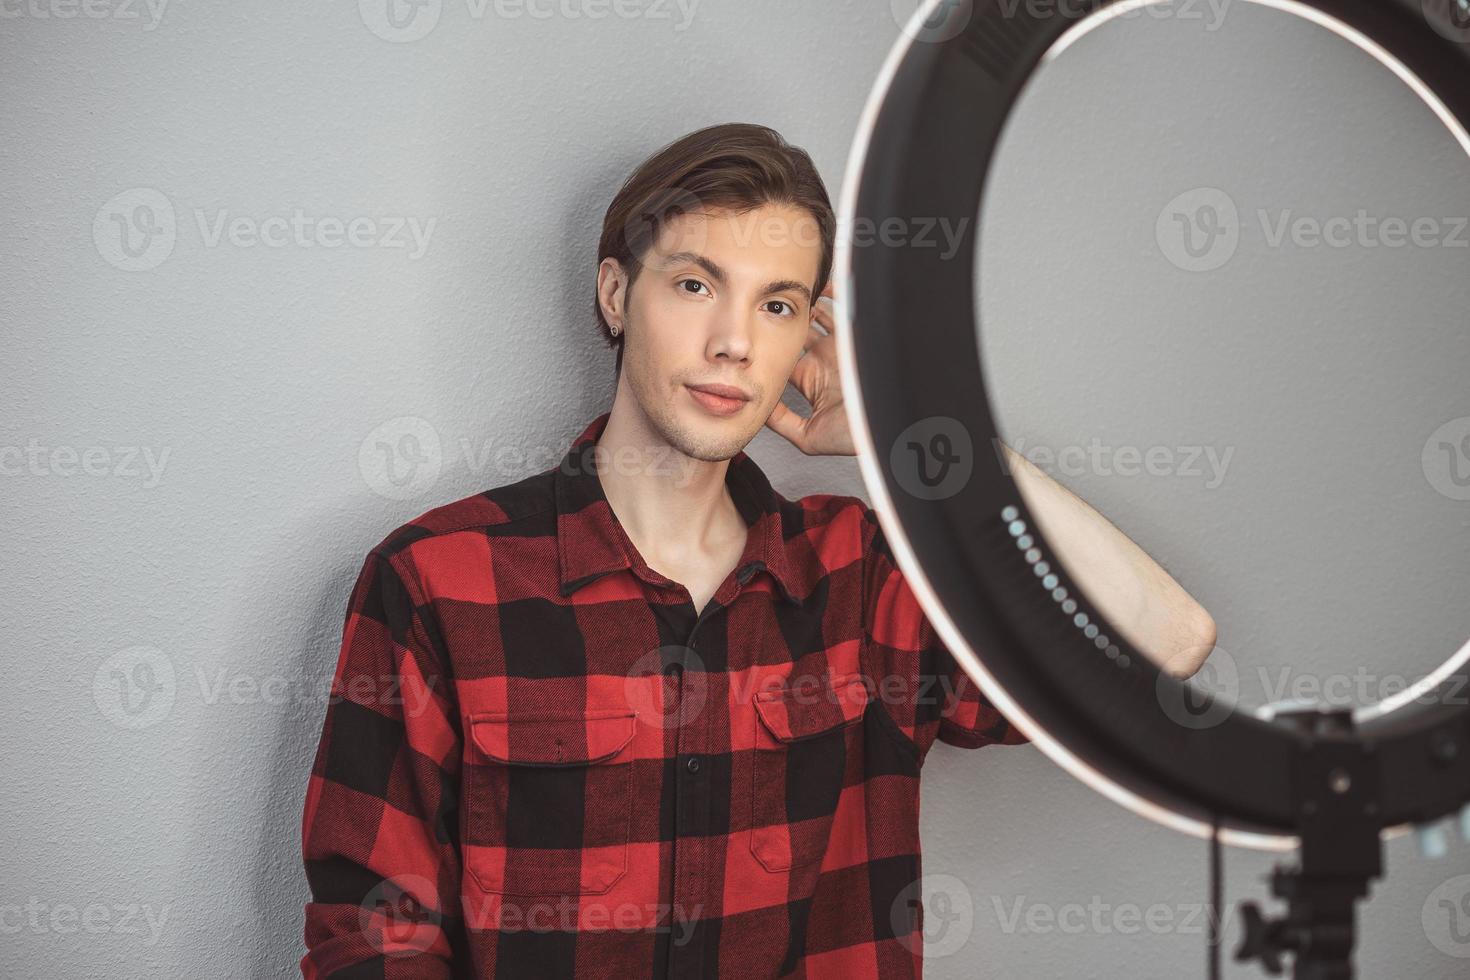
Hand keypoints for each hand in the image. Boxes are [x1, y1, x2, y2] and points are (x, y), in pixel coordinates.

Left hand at [764, 281, 856, 455]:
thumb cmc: (852, 435)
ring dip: (807, 302)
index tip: (751, 330)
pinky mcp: (856, 334)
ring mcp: (840, 344)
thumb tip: (759, 406)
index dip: (767, 342)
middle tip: (768, 302)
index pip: (784, 354)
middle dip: (786, 317)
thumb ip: (781, 422)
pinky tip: (819, 281)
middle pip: (800, 330)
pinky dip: (833, 289)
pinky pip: (844, 303)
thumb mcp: (808, 436)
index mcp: (813, 378)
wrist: (883, 426)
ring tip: (791, 289)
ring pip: (820, 313)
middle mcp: (825, 359)